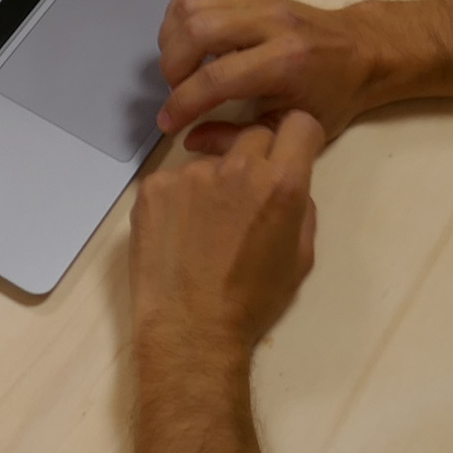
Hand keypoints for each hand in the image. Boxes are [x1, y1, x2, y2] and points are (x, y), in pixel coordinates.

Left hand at [130, 111, 321, 364]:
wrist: (190, 328)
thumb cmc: (253, 301)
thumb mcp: (300, 258)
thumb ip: (300, 209)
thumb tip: (290, 185)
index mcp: (280, 184)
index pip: (299, 125)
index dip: (299, 139)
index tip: (291, 155)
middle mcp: (235, 167)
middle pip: (253, 136)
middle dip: (257, 158)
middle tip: (246, 197)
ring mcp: (188, 173)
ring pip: (209, 160)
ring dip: (214, 182)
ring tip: (205, 228)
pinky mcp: (152, 186)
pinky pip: (174, 180)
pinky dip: (179, 199)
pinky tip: (177, 233)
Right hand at [157, 0, 389, 152]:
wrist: (362, 50)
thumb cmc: (333, 95)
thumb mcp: (294, 128)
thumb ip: (241, 136)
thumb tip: (191, 138)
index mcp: (286, 63)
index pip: (216, 78)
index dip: (182, 103)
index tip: (167, 123)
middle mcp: (269, 24)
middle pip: (198, 31)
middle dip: (173, 67)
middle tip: (177, 90)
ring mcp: (258, 0)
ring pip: (192, 5)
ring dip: (172, 39)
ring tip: (180, 66)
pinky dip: (180, 16)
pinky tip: (187, 41)